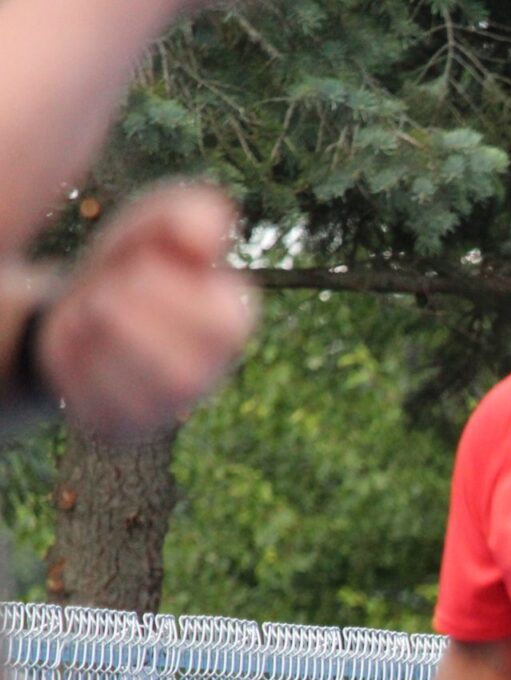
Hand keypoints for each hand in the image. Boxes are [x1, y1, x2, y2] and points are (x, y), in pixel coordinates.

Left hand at [37, 183, 257, 436]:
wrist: (71, 309)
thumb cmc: (126, 266)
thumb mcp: (152, 225)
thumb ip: (188, 213)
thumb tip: (205, 241)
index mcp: (230, 322)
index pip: (228, 327)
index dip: (172, 294)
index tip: (137, 269)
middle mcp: (209, 373)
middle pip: (187, 370)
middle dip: (133, 320)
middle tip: (107, 292)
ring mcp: (168, 407)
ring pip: (150, 394)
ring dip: (106, 341)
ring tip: (89, 312)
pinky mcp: (122, 427)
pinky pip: (104, 410)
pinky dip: (77, 366)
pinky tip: (72, 344)